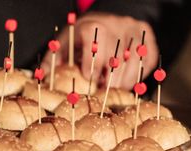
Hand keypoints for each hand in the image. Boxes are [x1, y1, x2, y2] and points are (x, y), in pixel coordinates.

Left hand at [42, 13, 158, 89]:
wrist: (110, 19)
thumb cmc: (85, 35)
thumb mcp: (67, 42)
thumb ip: (53, 59)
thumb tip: (41, 77)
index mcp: (94, 26)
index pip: (95, 50)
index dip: (92, 67)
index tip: (89, 78)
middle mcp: (118, 27)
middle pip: (116, 62)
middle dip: (108, 81)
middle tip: (102, 91)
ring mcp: (136, 34)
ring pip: (133, 66)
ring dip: (123, 83)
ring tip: (114, 88)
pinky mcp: (150, 42)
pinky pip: (146, 65)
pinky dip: (137, 77)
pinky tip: (126, 81)